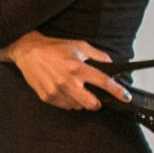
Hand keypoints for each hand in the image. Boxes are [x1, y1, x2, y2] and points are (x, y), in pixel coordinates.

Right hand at [2, 31, 128, 111]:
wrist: (28, 52)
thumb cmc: (53, 48)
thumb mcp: (79, 46)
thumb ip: (97, 55)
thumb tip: (111, 64)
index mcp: (78, 67)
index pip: (103, 82)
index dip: (117, 91)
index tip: (125, 97)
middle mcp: (68, 81)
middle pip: (92, 104)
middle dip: (98, 102)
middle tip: (96, 97)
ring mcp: (57, 91)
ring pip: (79, 107)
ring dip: (81, 101)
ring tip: (75, 89)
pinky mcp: (48, 97)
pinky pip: (65, 106)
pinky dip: (69, 102)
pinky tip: (65, 90)